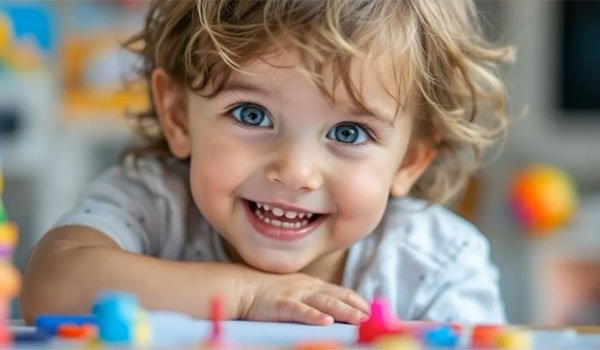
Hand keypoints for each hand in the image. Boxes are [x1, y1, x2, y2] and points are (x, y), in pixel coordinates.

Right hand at [240, 273, 369, 324]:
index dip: (356, 300)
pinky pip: (300, 311)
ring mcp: (295, 295)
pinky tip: (325, 322)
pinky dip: (313, 316)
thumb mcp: (294, 290)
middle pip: (337, 296)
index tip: (371, 309)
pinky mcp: (281, 304)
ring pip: (324, 303)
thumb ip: (312, 297)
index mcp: (311, 284)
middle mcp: (307, 287)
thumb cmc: (266, 291)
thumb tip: (330, 310)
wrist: (240, 286)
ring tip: (359, 319)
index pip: (340, 291)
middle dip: (356, 307)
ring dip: (343, 311)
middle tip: (372, 317)